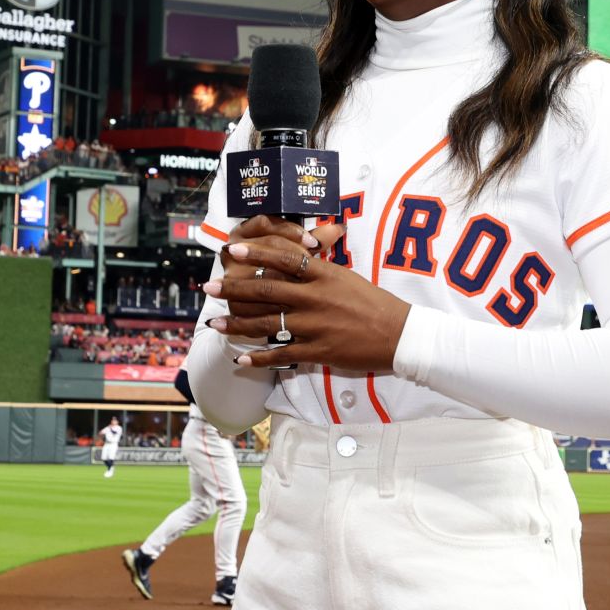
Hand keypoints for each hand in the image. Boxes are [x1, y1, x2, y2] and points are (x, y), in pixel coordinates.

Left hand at [203, 222, 413, 372]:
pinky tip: (242, 360)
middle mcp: (315, 297)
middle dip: (234, 289)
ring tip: (216, 324)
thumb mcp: (349, 277)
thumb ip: (321, 266)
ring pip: (267, 324)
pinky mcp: (319, 350)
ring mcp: (315, 325)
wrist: (399, 334)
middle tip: (210, 287)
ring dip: (237, 324)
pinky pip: (282, 354)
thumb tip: (303, 249)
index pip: (284, 258)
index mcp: (324, 275)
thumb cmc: (376, 303)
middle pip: (266, 290)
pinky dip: (260, 358)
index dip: (256, 254)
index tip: (233, 250)